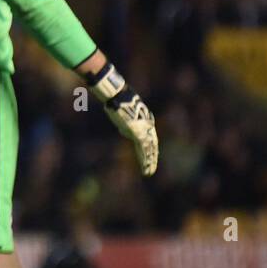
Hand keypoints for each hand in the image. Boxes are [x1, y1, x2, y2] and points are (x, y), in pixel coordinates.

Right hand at [86, 61, 158, 176]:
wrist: (117, 96)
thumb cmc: (115, 99)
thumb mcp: (119, 109)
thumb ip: (121, 117)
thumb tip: (121, 125)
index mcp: (145, 119)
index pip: (148, 135)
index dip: (149, 146)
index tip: (147, 154)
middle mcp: (148, 124)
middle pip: (151, 144)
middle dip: (151, 156)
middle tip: (151, 166)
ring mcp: (145, 129)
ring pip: (150, 149)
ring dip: (149, 161)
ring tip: (149, 172)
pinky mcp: (140, 134)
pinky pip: (145, 151)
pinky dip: (146, 161)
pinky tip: (147, 169)